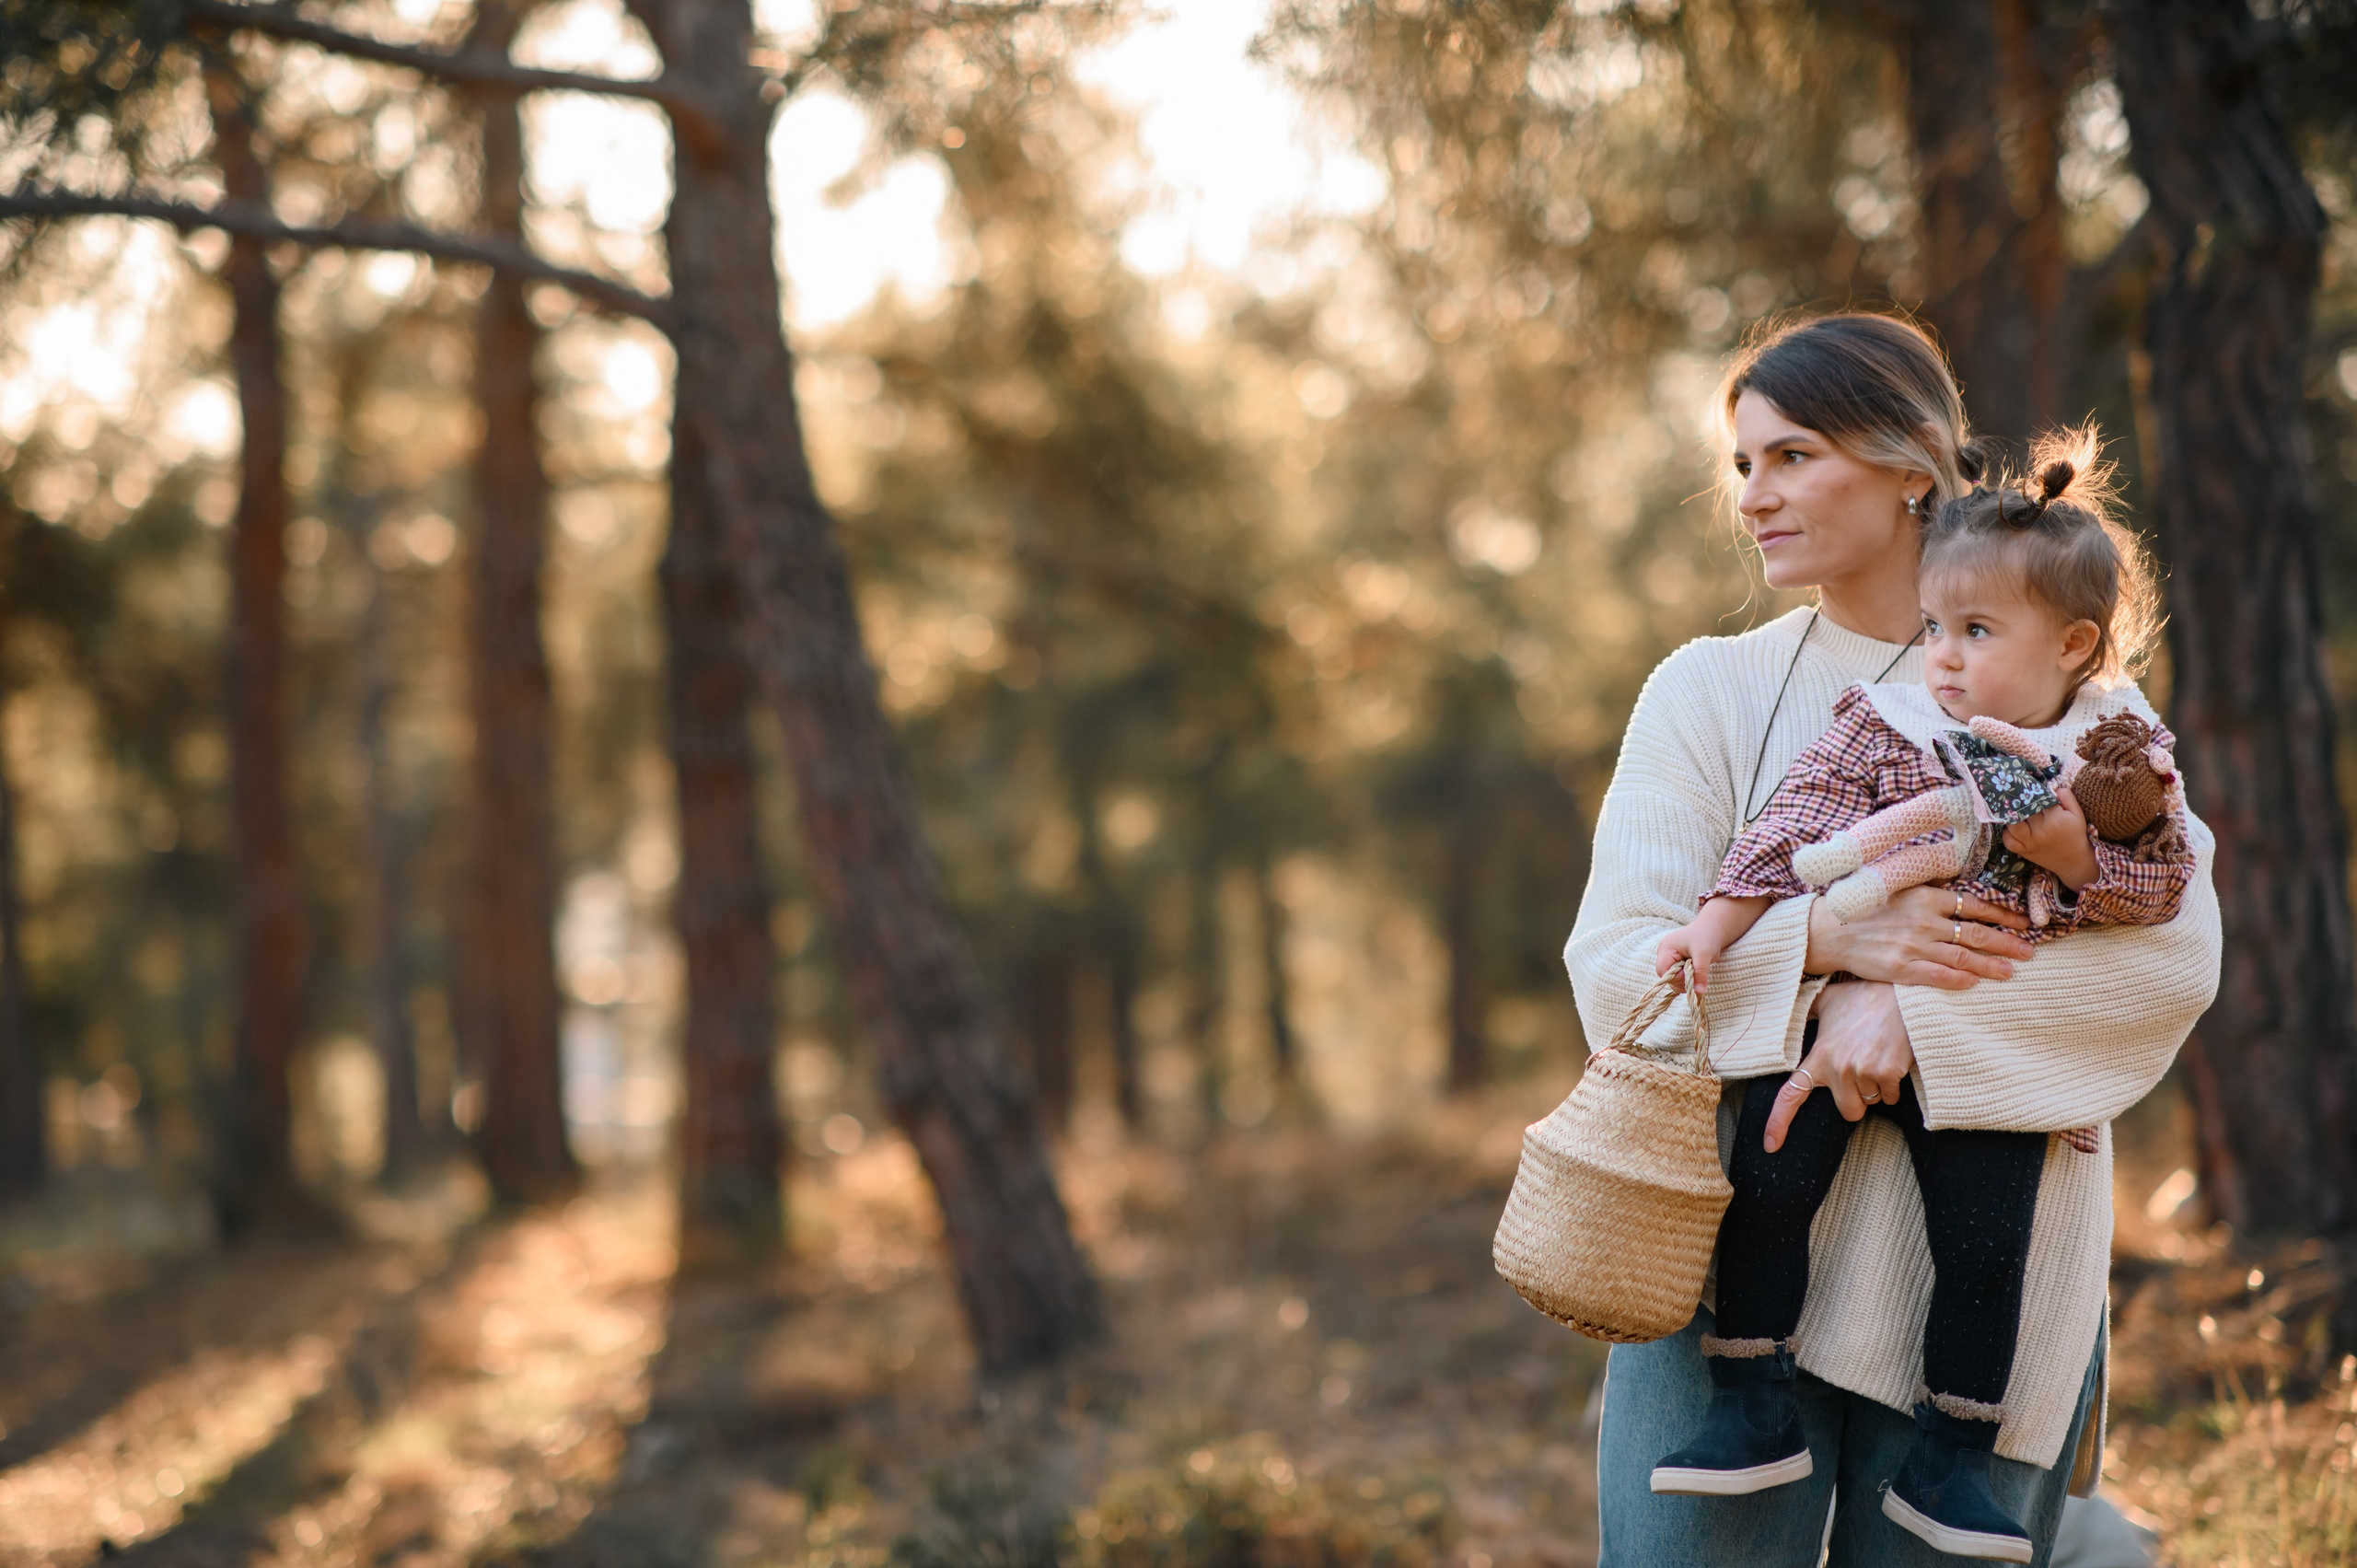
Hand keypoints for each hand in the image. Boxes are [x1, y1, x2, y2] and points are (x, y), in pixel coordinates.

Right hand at [1655, 925, 1714, 987]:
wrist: (1712, 928)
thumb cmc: (1707, 937)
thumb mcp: (1704, 955)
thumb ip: (1700, 973)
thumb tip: (1698, 992)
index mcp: (1666, 948)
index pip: (1663, 972)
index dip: (1676, 978)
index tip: (1691, 975)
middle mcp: (1664, 953)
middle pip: (1665, 976)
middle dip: (1681, 981)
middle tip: (1696, 976)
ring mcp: (1669, 958)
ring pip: (1671, 979)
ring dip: (1684, 981)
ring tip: (1697, 973)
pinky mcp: (1675, 962)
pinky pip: (1677, 976)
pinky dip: (1686, 979)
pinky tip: (1695, 973)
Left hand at [1763, 982, 1914, 1150]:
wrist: (1903, 993)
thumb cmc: (1865, 997)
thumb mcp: (1828, 1000)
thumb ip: (1808, 1012)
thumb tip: (1788, 1014)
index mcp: (1819, 1056)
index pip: (1791, 1095)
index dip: (1778, 1122)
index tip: (1770, 1146)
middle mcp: (1837, 1068)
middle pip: (1848, 1112)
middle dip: (1858, 1100)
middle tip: (1864, 1071)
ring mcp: (1862, 1072)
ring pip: (1871, 1103)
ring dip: (1877, 1089)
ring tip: (1879, 1058)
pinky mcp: (1888, 1074)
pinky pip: (1890, 1098)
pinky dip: (1894, 1087)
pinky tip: (1894, 1061)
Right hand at [1803, 884, 2031, 989]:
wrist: (1829, 931)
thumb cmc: (1864, 907)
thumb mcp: (1896, 885)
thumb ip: (1927, 884)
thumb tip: (1956, 878)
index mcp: (1924, 897)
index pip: (1973, 906)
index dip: (2002, 916)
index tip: (2023, 924)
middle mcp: (1923, 921)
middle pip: (1975, 933)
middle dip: (2006, 943)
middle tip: (2029, 951)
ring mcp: (1913, 946)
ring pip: (1963, 957)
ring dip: (1990, 966)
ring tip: (2011, 971)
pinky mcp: (1900, 968)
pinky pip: (1938, 976)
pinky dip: (1960, 980)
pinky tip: (1975, 983)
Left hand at [2004, 782, 2098, 891]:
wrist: (2074, 861)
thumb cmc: (2075, 834)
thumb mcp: (2077, 814)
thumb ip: (2067, 797)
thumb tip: (2052, 786)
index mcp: (2056, 819)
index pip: (2039, 799)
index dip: (2035, 793)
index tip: (2032, 789)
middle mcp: (2041, 831)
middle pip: (2025, 810)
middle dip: (2022, 803)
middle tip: (2020, 797)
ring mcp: (2030, 842)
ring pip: (2012, 824)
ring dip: (2012, 817)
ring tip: (2016, 812)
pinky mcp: (2023, 852)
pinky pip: (2008, 840)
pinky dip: (2007, 833)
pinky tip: (2013, 827)